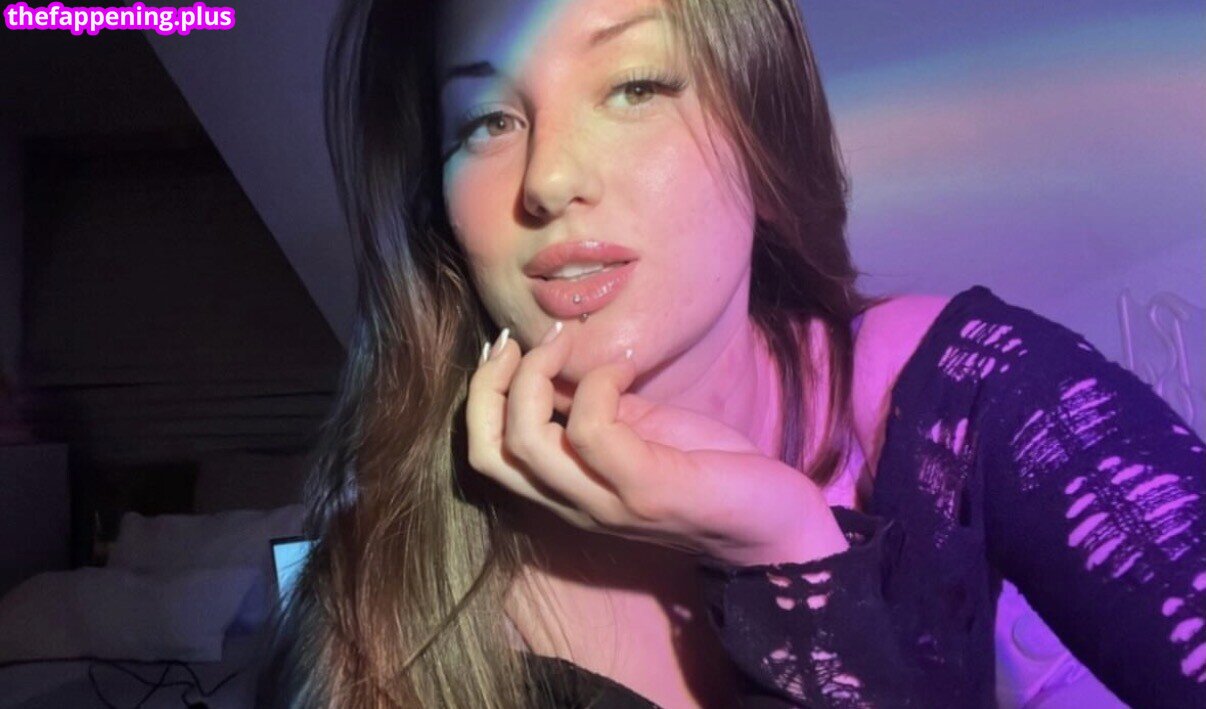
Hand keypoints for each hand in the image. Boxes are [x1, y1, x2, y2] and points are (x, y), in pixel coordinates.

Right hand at [465, 322, 848, 566]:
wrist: (770, 518)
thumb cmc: (703, 466)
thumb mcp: (633, 429)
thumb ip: (586, 408)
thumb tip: (550, 361)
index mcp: (564, 490)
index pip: (485, 453)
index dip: (481, 393)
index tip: (510, 345)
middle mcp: (573, 505)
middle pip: (488, 452)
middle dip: (491, 384)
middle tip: (527, 341)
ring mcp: (606, 503)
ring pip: (527, 442)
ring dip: (537, 376)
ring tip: (568, 344)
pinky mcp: (646, 490)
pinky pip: (593, 431)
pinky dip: (599, 383)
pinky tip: (626, 367)